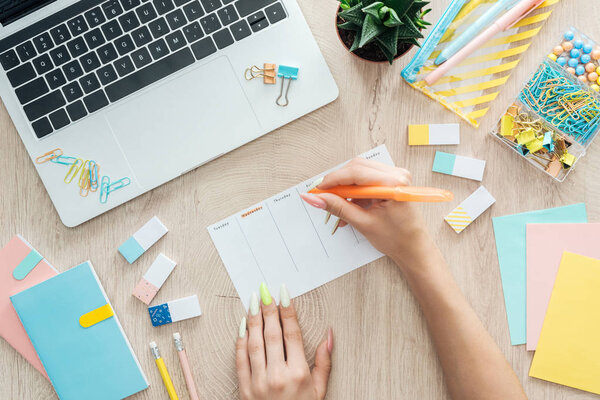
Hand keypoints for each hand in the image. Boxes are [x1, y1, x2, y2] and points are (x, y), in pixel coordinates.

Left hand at [236, 283, 332, 399]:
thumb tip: (329, 335)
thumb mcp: (319, 391)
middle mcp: (278, 376)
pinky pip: (240, 359)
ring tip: (253, 301)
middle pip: (272, 333)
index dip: (288, 310)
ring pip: (254, 342)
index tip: (284, 294)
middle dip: (268, 309)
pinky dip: (240, 340)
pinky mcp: (244, 388)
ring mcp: (259, 382)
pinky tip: (242, 325)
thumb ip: (324, 362)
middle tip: (265, 290)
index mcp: (299, 373)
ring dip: (252, 319)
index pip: (292, 333)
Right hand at [299, 157, 432, 268]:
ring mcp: (395, 176)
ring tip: (337, 208)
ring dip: (345, 188)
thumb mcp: (363, 223)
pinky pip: (366, 179)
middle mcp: (397, 175)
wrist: (413, 248)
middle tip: (323, 197)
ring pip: (360, 172)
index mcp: (393, 184)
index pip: (355, 173)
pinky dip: (354, 192)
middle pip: (356, 168)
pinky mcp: (391, 181)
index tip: (316, 190)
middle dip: (337, 182)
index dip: (332, 180)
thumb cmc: (397, 239)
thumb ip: (337, 207)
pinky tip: (348, 208)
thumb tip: (315, 198)